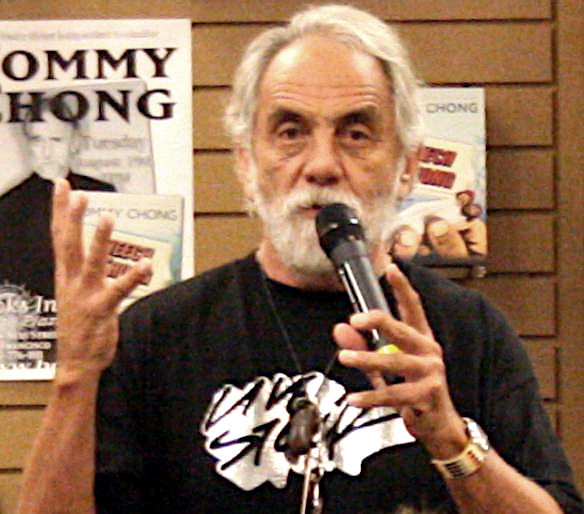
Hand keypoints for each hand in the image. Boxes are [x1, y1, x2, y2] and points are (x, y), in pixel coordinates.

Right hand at [51, 179, 151, 382]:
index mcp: (65, 275)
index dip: (60, 211)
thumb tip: (85, 247)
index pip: (60, 236)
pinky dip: (131, 277)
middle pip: (69, 244)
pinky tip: (144, 265)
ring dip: (99, 240)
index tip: (61, 186)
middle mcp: (72, 282)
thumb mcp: (72, 291)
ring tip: (107, 217)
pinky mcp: (102, 309)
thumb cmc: (78, 326)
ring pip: (92, 262)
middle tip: (77, 193)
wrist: (76, 363)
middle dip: (72, 217)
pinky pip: (118, 290)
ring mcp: (86, 295)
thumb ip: (78, 268)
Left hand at [333, 263, 466, 458]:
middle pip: (402, 330)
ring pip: (395, 362)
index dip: (402, 287)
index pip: (413, 308)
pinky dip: (372, 397)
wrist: (441, 427)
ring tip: (346, 358)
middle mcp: (429, 351)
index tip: (392, 268)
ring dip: (367, 360)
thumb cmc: (416, 391)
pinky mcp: (427, 395)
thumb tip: (340, 329)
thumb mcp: (386, 367)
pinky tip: (354, 398)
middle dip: (379, 321)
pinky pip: (394, 393)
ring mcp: (431, 373)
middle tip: (355, 319)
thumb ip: (363, 347)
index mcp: (421, 339)